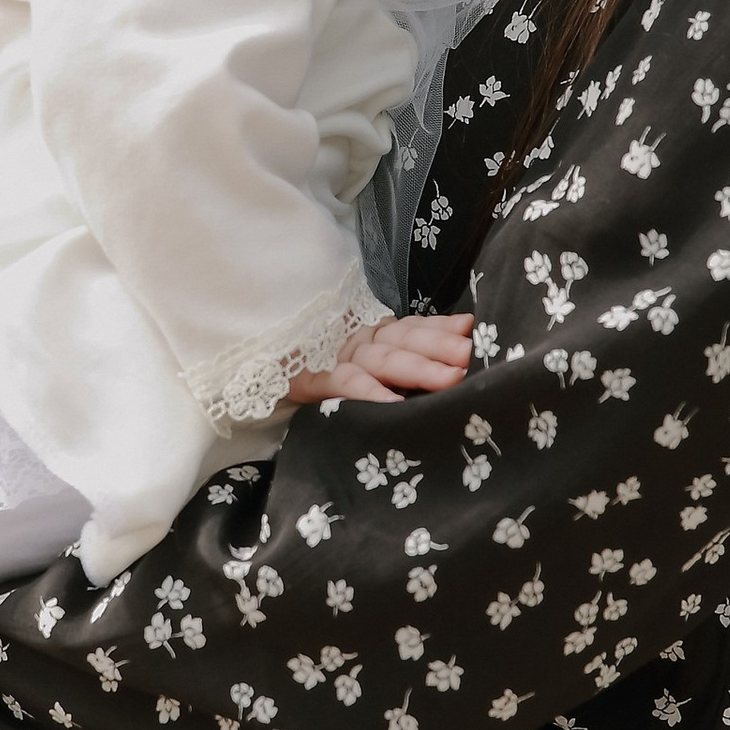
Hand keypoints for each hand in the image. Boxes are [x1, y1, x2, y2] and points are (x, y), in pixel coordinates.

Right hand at [289, 311, 474, 406]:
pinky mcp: (312, 381)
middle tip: (467, 355)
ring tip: (450, 378)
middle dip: (438, 347)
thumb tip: (466, 326)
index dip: (439, 328)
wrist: (260, 371)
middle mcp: (357, 342)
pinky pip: (345, 384)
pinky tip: (394, 403)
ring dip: (417, 367)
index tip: (469, 329)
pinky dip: (370, 392)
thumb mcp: (368, 361)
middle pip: (403, 341)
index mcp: (372, 336)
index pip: (411, 327)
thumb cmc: (323, 371)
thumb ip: (411, 344)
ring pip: (382, 359)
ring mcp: (335, 359)